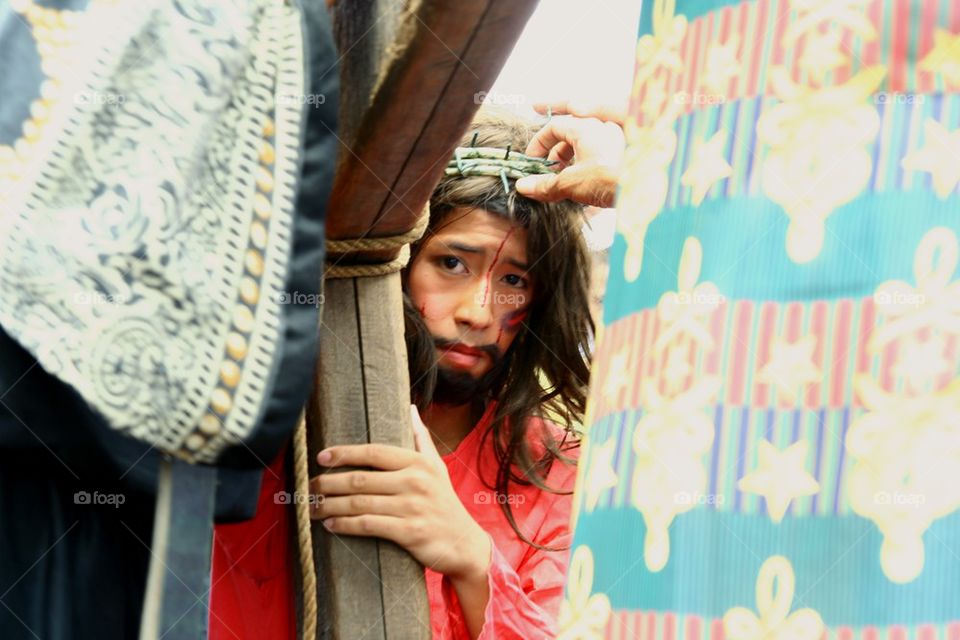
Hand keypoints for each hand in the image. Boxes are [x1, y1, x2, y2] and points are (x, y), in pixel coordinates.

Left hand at [310, 405, 491, 581]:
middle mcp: (415, 482)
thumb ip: (421, 438)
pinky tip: (330, 524)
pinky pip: (368, 525)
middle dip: (329, 482)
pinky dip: (345, 524)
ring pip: (359, 503)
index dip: (345, 453)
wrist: (463, 543)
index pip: (374, 452)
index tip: (322, 456)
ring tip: (312, 507)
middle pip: (360, 479)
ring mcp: (412, 507)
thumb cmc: (444, 502)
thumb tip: (410, 408)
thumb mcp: (437, 467)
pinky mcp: (409, 532)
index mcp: (418, 463)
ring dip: (330, 505)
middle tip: (309, 486)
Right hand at [515, 102, 626, 207]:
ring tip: (565, 180)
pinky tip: (587, 190)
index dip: (539, 143)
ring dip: (574, 160)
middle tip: (546, 170)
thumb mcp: (572, 184)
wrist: (650, 191)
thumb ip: (546, 185)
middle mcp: (603, 127)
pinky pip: (604, 155)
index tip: (531, 159)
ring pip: (589, 143)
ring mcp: (619, 139)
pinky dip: (591, 168)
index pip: (554, 126)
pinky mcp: (629, 155)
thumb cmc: (614, 180)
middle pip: (572, 132)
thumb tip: (523, 186)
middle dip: (556, 151)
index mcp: (585, 126)